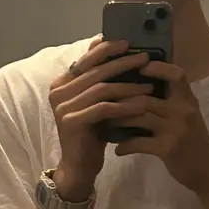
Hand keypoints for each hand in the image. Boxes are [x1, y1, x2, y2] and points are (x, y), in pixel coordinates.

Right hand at [49, 37, 152, 199]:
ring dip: (128, 86)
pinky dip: (125, 106)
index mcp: (62, 82)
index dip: (106, 48)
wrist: (80, 165)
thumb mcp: (98, 103)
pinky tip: (142, 105)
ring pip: (101, 88)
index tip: (128, 42)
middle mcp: (58, 91)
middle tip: (145, 58)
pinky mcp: (71, 121)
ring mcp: (62, 106)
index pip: (85, 58)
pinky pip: (104, 108)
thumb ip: (103, 82)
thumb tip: (126, 53)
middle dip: (122, 63)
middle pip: (95, 71)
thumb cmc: (93, 132)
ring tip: (150, 86)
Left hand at [113, 61, 208, 196]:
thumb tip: (140, 85)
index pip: (176, 74)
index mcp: (188, 99)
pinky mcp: (168, 148)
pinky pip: (139, 142)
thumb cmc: (193, 141)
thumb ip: (171, 100)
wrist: (208, 171)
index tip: (139, 67)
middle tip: (104, 101)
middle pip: (146, 97)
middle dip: (122, 99)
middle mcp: (184, 110)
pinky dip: (125, 145)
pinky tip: (117, 149)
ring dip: (118, 120)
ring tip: (106, 123)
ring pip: (139, 117)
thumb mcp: (187, 116)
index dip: (157, 68)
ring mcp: (176, 129)